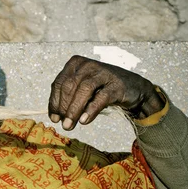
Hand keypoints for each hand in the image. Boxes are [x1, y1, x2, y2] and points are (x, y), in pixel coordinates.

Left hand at [48, 55, 163, 129]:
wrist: (134, 89)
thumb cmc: (102, 89)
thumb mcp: (82, 91)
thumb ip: (69, 99)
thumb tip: (56, 117)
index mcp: (76, 63)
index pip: (59, 83)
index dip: (54, 102)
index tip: (53, 118)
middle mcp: (88, 65)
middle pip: (69, 86)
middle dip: (63, 108)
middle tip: (63, 124)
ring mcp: (103, 73)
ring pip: (83, 90)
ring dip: (74, 110)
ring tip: (69, 125)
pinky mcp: (116, 84)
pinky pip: (101, 97)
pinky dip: (91, 110)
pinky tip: (84, 121)